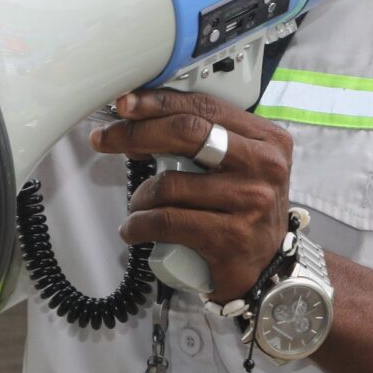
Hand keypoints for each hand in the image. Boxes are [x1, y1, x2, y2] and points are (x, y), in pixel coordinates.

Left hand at [94, 90, 293, 303]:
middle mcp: (264, 166)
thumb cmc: (243, 212)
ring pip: (170, 184)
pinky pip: (167, 221)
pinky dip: (139, 224)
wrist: (263, 269)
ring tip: (138, 206)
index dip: (158, 102)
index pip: (204, 107)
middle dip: (136, 134)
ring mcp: (250, 201)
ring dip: (139, 196)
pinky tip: (133, 228)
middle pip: (186, 134)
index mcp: (266, 139)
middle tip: (106, 139)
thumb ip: (202, 140)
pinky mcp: (230, 236)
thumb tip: (140, 123)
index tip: (126, 104)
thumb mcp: (237, 166)